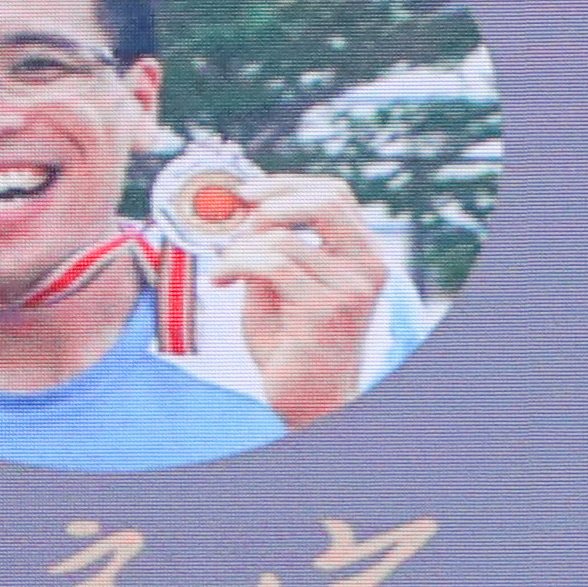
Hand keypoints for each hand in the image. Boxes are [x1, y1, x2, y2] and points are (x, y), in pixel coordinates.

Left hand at [175, 148, 398, 430]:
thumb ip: (274, 246)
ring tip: (223, 267)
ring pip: (284, 235)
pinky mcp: (326, 311)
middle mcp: (367, 269)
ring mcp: (351, 289)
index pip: (334, 194)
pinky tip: (220, 281)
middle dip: (271, 199)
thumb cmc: (294, 347)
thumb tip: (244, 209)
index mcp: (362, 257)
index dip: (286, 184)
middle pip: (326, 199)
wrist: (307, 402)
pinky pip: (271, 264)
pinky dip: (235, 265)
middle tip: (237, 216)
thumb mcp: (282, 284)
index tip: (247, 193)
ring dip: (240, 247)